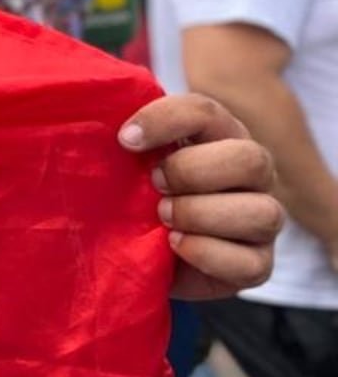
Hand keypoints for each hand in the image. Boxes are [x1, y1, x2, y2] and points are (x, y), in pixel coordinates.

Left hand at [119, 93, 283, 300]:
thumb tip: (113, 130)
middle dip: (192, 171)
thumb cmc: (138, 196)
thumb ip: (127, 142)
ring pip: (262, 212)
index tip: (125, 139)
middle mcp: (251, 174)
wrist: (143, 254)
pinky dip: (207, 254)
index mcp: (218, 137)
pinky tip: (176, 245)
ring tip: (163, 217)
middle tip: (154, 184)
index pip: (206, 112)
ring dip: (201, 213)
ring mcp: (262, 219)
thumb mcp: (130, 164)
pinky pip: (251, 264)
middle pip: (250, 158)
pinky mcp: (258, 264)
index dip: (166, 120)